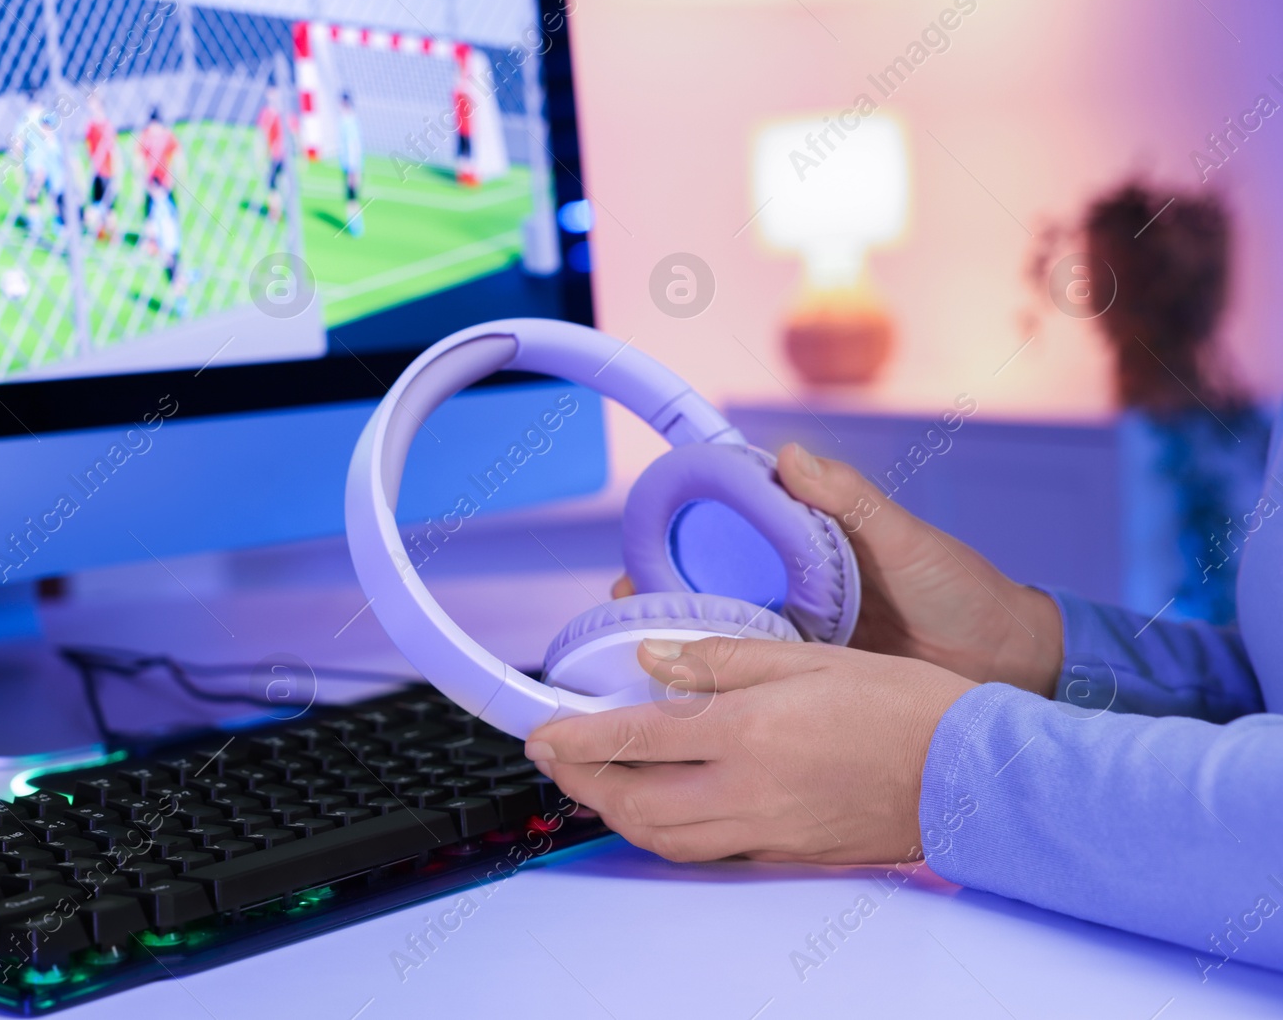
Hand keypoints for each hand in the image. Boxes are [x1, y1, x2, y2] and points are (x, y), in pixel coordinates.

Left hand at [526, 635, 973, 863]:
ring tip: (592, 783)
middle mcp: (746, 789)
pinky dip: (662, 834)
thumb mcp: (807, 656)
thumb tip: (653, 658)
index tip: (540, 730)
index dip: (576, 737)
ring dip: (614, 813)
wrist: (970, 773)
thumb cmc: (900, 704)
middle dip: (580, 781)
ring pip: (661, 838)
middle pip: (633, 801)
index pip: (635, 738)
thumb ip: (721, 659)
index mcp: (748, 731)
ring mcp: (764, 831)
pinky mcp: (784, 855)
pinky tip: (655, 809)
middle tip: (552, 756)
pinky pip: (703, 853)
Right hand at [612, 444, 1062, 694]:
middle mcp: (795, 586)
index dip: (678, 540)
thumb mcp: (905, 540)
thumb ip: (849, 499)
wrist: (1008, 666)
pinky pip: (758, 680)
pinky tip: (686, 698)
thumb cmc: (964, 592)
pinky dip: (720, 686)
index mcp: (810, 544)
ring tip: (636, 660)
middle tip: (622, 612)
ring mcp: (802, 635)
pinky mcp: (813, 680)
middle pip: (711, 586)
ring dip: (682, 645)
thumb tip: (790, 455)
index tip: (637, 554)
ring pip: (725, 635)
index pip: (728, 532)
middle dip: (661, 597)